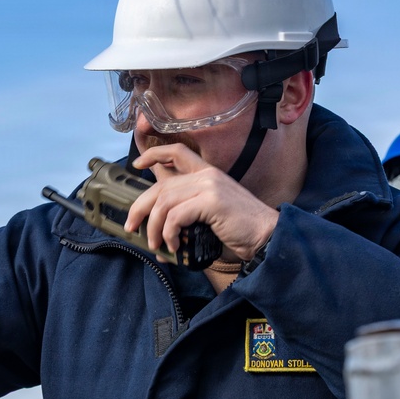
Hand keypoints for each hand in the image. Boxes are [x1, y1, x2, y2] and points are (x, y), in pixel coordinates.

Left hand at [123, 144, 277, 261]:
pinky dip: (168, 233)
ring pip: (164, 203)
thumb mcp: (211, 212)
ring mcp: (209, 186)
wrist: (267, 236)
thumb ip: (188, 210)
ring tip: (155, 244)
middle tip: (132, 226)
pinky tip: (173, 245)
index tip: (138, 164)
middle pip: (161, 186)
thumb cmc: (240, 229)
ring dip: (154, 227)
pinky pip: (175, 216)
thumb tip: (159, 227)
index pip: (178, 153)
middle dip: (140, 207)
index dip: (155, 155)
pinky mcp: (211, 201)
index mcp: (208, 173)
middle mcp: (207, 175)